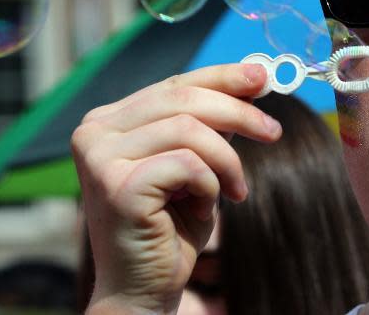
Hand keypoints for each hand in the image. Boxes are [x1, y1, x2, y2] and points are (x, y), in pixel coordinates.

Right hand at [71, 63, 280, 313]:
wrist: (143, 291)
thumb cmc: (171, 227)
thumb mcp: (196, 164)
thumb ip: (211, 124)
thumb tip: (253, 79)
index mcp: (109, 121)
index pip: (174, 84)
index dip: (222, 77)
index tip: (263, 78)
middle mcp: (94, 132)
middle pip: (183, 98)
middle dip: (239, 112)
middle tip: (274, 133)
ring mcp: (99, 157)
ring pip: (189, 129)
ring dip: (227, 161)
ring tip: (235, 191)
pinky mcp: (116, 186)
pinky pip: (188, 164)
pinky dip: (210, 186)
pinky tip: (205, 211)